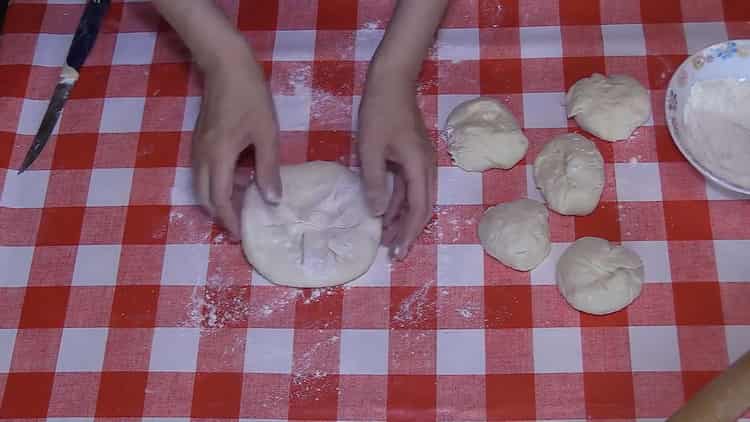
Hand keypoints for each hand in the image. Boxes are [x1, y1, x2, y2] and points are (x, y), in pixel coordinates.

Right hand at [192, 55, 281, 238]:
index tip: (241, 234)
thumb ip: (268, 169)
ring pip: (200, 185)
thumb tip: (272, 200)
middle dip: (219, 215)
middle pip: (203, 197)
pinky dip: (215, 185)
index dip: (229, 219)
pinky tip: (236, 182)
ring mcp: (197, 148)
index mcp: (218, 157)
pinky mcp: (200, 140)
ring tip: (240, 207)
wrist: (226, 66)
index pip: (219, 199)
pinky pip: (202, 172)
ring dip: (217, 200)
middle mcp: (201, 156)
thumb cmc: (250, 97)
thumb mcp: (267, 134)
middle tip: (239, 226)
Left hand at [358, 74, 435, 259]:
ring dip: (402, 218)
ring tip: (386, 238)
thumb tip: (377, 214)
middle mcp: (426, 167)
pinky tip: (384, 213)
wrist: (391, 81)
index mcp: (419, 166)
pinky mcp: (412, 157)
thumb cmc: (379, 112)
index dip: (409, 233)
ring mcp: (420, 162)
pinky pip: (409, 186)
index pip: (419, 209)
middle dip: (408, 231)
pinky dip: (398, 202)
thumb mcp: (370, 148)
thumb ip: (374, 182)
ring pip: (415, 199)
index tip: (398, 252)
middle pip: (423, 208)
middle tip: (394, 253)